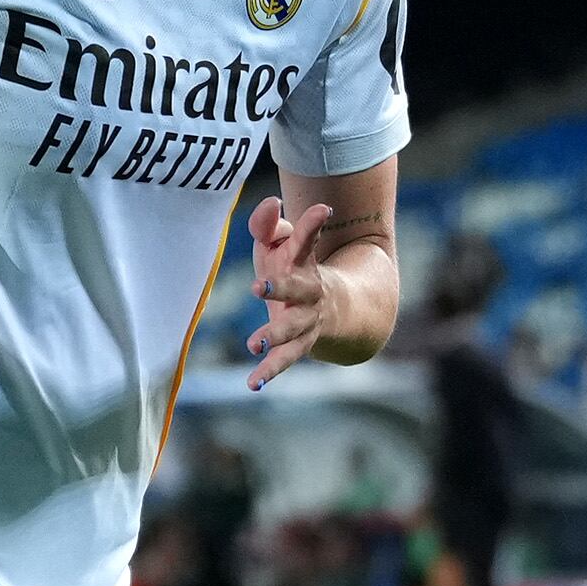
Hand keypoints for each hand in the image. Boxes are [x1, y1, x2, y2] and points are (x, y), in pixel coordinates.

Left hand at [244, 195, 340, 388]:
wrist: (334, 309)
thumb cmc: (294, 270)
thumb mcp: (279, 246)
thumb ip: (267, 224)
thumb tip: (270, 201)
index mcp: (303, 262)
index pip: (309, 240)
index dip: (314, 224)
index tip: (323, 210)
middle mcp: (309, 292)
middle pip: (299, 289)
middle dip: (281, 288)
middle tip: (258, 287)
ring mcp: (306, 320)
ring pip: (293, 330)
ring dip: (274, 336)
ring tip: (253, 343)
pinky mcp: (300, 344)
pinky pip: (285, 359)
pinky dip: (269, 371)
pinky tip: (252, 384)